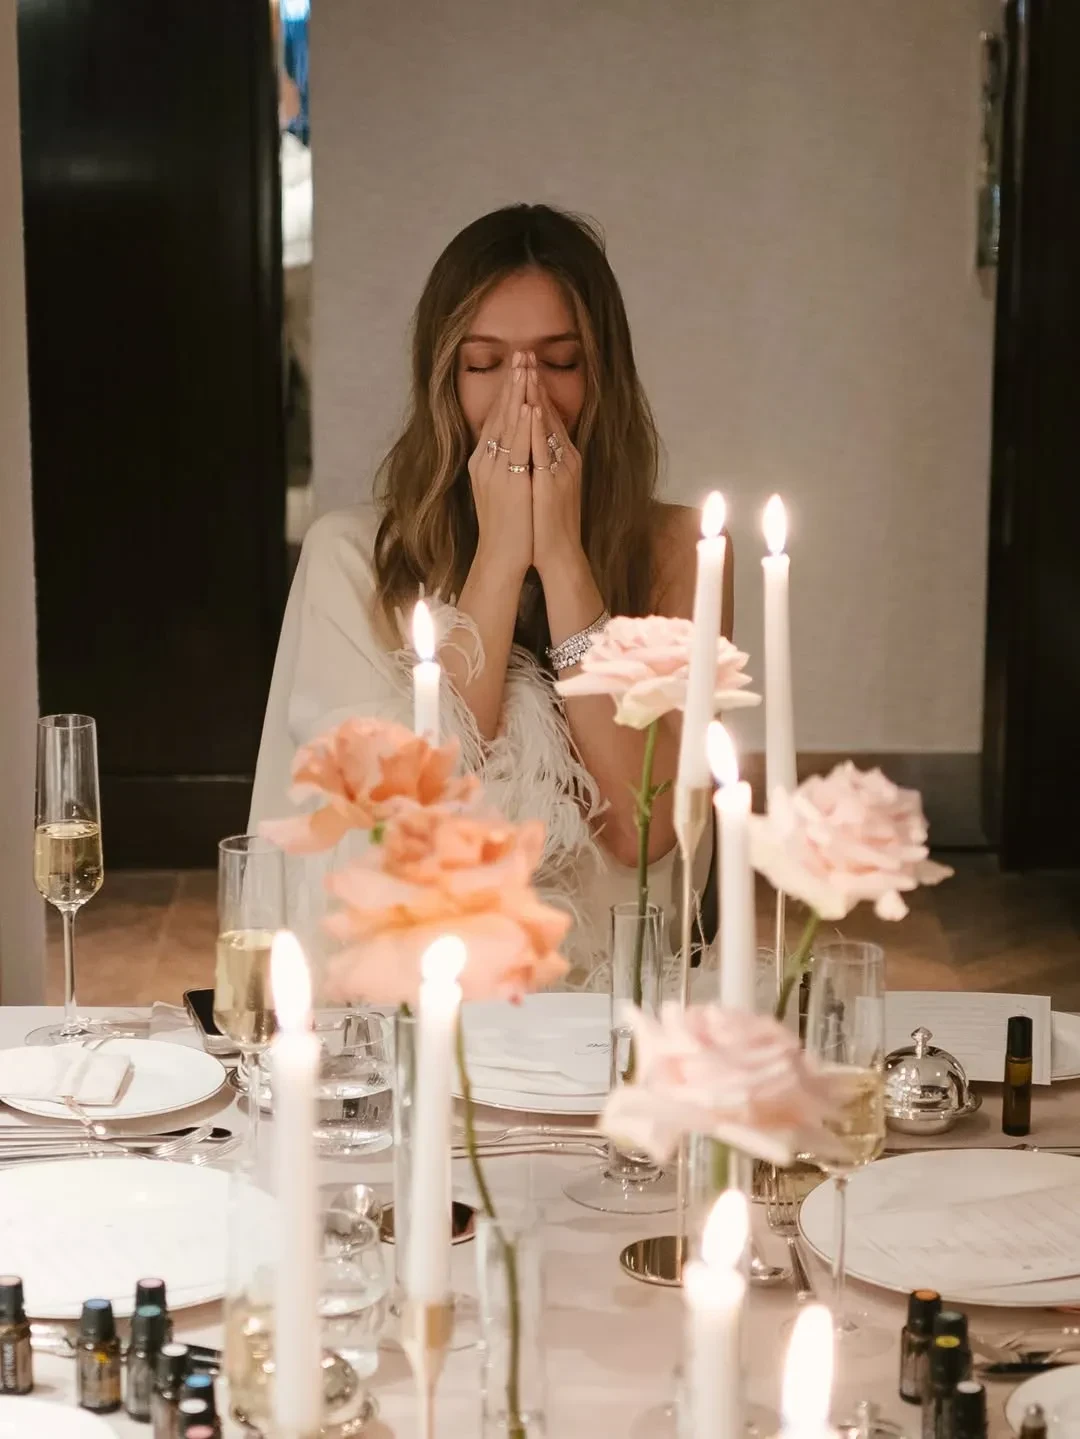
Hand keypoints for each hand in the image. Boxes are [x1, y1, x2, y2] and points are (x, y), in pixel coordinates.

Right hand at [467, 352, 532, 581]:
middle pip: (498, 414)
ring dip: (517, 394)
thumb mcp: (500, 490)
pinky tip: (528, 404)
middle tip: (522, 353)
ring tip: (525, 366)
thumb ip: (502, 466)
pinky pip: (516, 447)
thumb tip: (511, 447)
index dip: (506, 391)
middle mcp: (483, 461)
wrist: (501, 556)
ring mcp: (494, 470)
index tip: (517, 367)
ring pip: (506, 424)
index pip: (494, 418)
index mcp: (481, 462)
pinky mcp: (508, 482)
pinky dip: (522, 424)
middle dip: (511, 383)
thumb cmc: (507, 527)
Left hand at [526, 356, 584, 580]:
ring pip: (547, 426)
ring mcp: (561, 468)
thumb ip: (540, 461)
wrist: (556, 551)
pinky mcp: (554, 482)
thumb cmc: (546, 522)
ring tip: (527, 369)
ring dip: (536, 396)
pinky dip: (538, 427)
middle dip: (535, 383)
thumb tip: (529, 443)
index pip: (546, 416)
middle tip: (525, 354)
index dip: (535, 390)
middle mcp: (565, 457)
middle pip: (548, 413)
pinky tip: (532, 408)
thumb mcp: (543, 484)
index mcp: (562, 457)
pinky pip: (544, 449)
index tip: (524, 365)